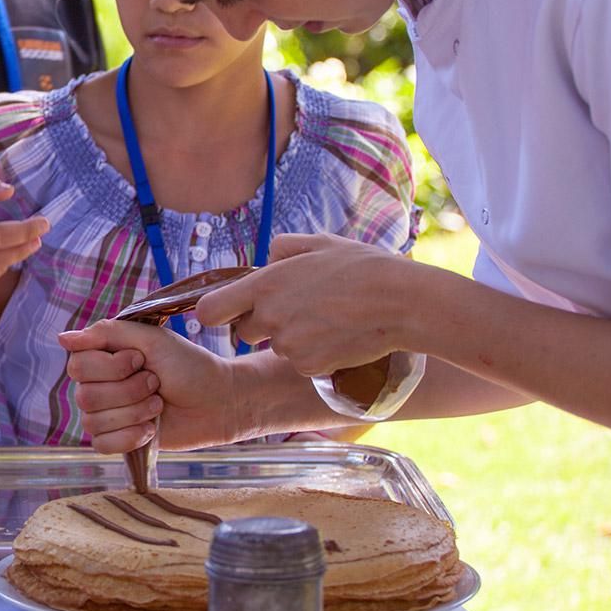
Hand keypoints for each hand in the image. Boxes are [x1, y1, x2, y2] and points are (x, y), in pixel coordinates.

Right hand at [57, 319, 244, 452]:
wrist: (219, 401)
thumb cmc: (189, 366)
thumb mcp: (150, 340)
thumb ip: (106, 333)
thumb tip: (62, 338)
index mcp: (103, 358)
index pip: (77, 365)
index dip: (111, 366)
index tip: (140, 359)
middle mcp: (98, 385)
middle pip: (86, 396)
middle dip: (129, 391)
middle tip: (155, 383)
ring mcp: (107, 415)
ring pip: (94, 422)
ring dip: (135, 412)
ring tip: (158, 405)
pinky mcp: (119, 440)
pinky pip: (102, 445)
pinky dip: (130, 437)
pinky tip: (152, 429)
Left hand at [193, 233, 418, 377]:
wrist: (401, 303)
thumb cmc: (362, 267)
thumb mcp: (318, 243)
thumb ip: (283, 249)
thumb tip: (268, 259)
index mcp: (264, 285)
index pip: (209, 310)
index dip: (216, 311)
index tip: (227, 309)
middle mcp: (270, 318)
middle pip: (242, 333)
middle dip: (260, 324)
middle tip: (294, 310)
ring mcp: (289, 346)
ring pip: (276, 347)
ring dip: (292, 337)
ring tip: (327, 318)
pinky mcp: (309, 367)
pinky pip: (300, 363)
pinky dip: (314, 354)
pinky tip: (338, 337)